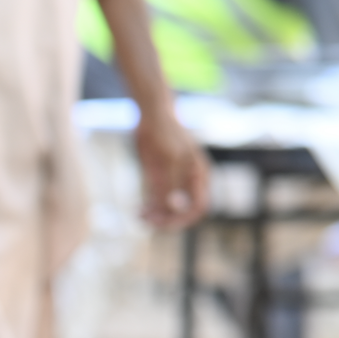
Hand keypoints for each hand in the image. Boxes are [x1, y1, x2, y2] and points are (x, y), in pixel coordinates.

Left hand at [134, 109, 209, 229]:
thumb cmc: (165, 132)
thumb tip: (175, 207)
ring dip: (156, 215)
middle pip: (183, 210)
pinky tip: (139, 211)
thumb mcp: (168, 158)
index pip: (199, 206)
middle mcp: (189, 180)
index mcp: (199, 174)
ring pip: (168, 207)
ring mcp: (173, 179)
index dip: (184, 218)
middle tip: (147, 222)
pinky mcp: (159, 177)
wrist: (152, 114)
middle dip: (167, 218)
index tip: (165, 224)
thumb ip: (171, 183)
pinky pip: (157, 199)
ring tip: (140, 217)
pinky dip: (150, 207)